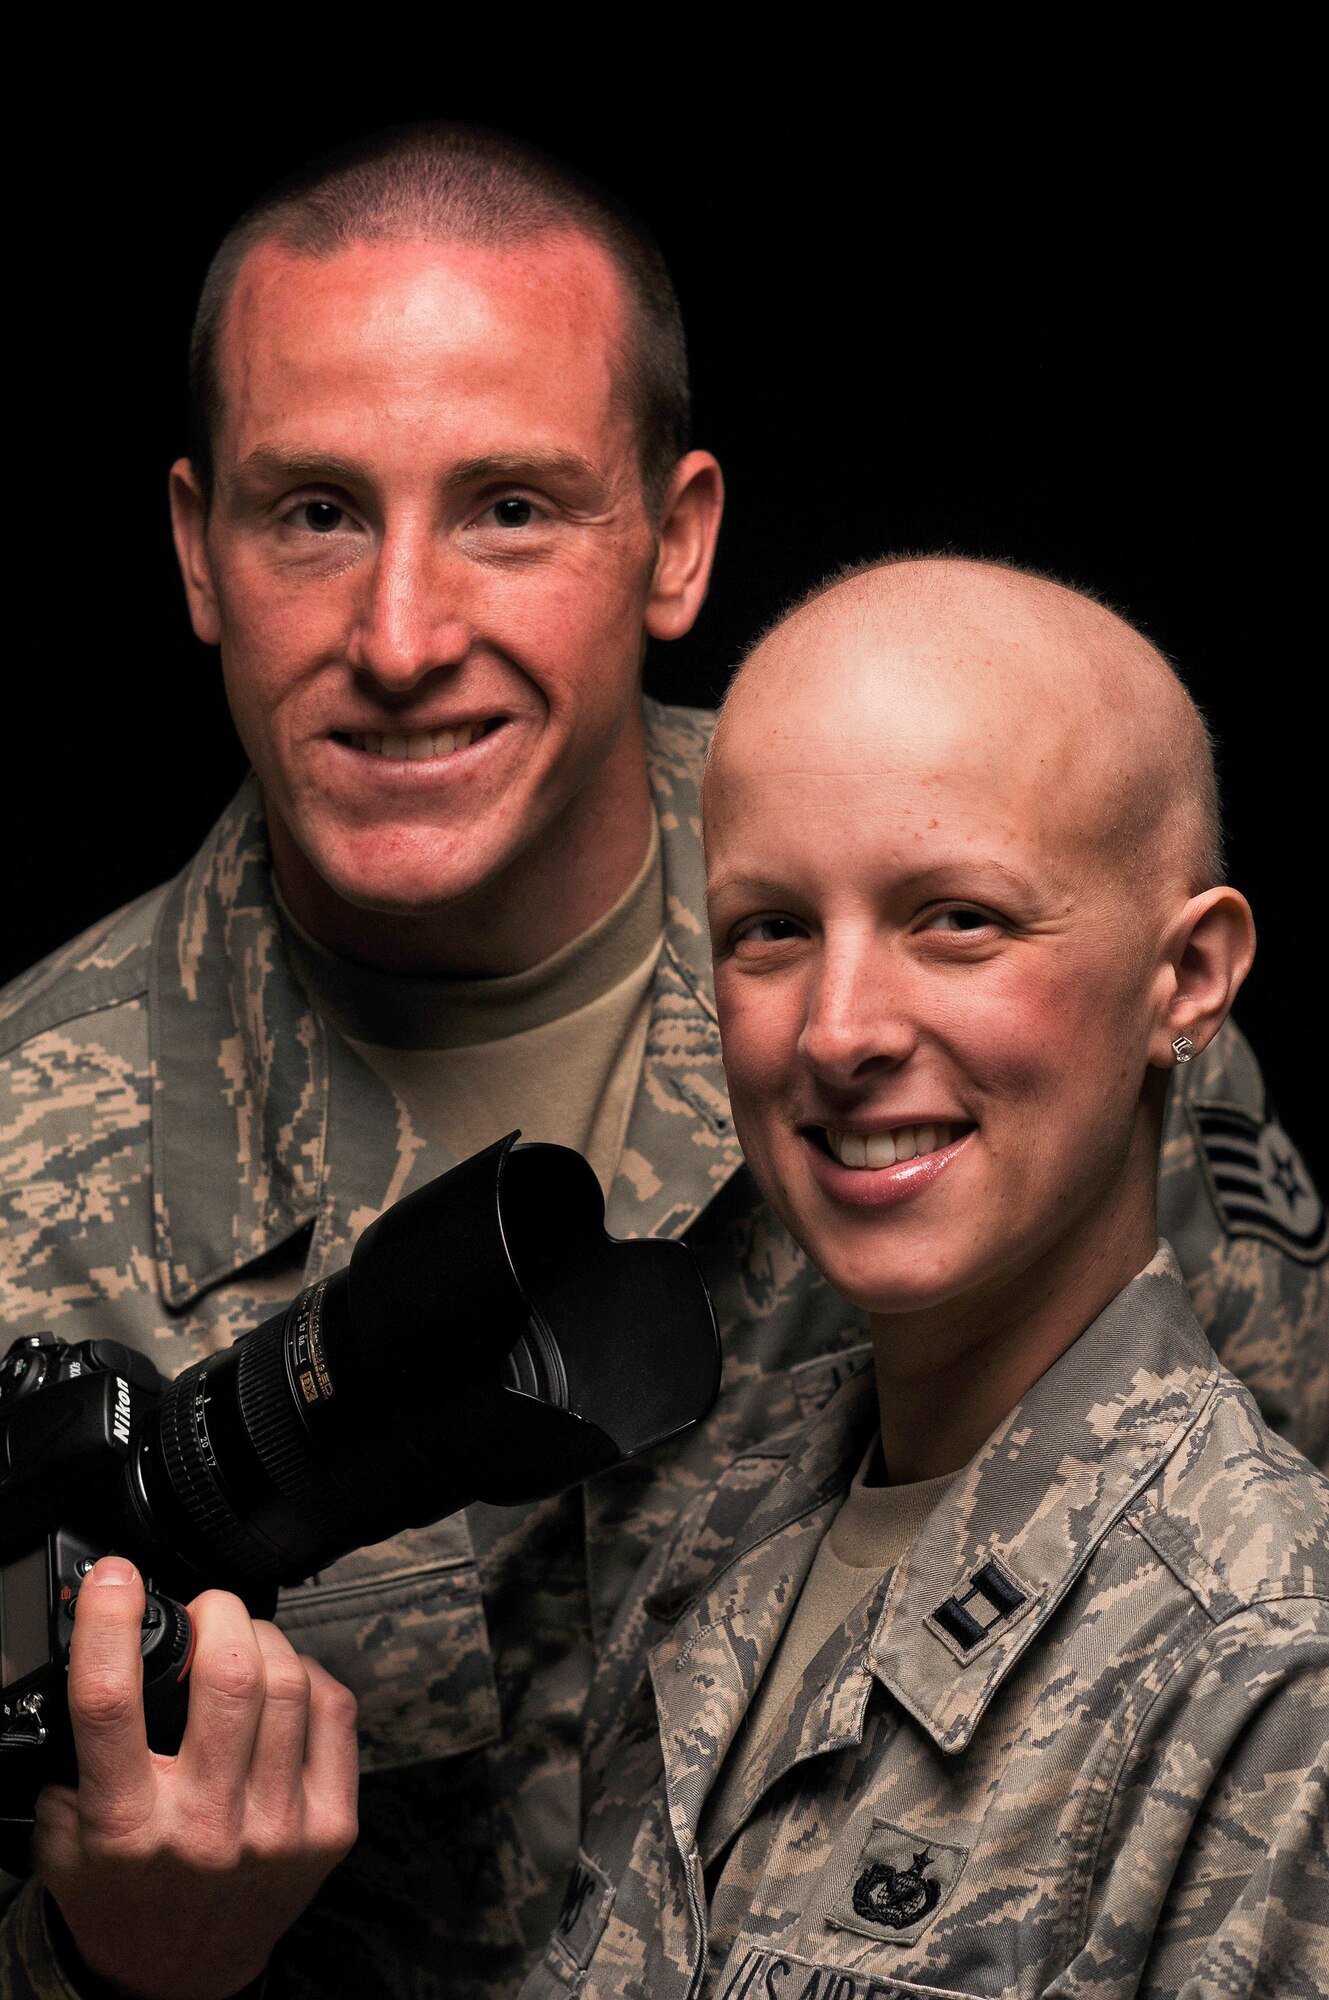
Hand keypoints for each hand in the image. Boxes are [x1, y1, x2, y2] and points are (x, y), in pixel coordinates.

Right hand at [34, 1557, 358, 1999]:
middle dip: (215, 1611)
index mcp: (126, 1827)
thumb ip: (70, 1758)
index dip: (109, 1625)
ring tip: (241, 1639)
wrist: (179, 1979)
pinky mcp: (329, 1828)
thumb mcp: (63, 1837)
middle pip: (227, 1675)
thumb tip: (97, 1653)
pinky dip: (308, 1672)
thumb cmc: (122, 1897)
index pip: (111, 1704)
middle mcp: (205, 1826)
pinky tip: (284, 1678)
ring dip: (261, 1637)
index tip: (114, 1580)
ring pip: (287, 1681)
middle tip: (202, 1609)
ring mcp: (275, 1827)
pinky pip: (335, 1709)